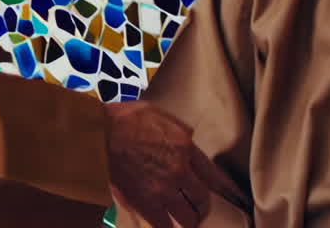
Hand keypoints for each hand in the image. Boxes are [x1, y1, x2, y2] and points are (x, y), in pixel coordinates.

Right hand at [105, 101, 250, 227]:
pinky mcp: (146, 202)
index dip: (225, 189)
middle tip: (197, 210)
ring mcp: (163, 189)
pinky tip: (166, 227)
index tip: (231, 197)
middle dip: (200, 206)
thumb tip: (187, 137)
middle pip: (202, 199)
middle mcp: (180, 170)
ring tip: (183, 221)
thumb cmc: (121, 118)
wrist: (98, 132)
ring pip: (188, 217)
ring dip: (187, 220)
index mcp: (185, 147)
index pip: (215, 175)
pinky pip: (164, 225)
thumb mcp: (157, 114)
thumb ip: (176, 129)